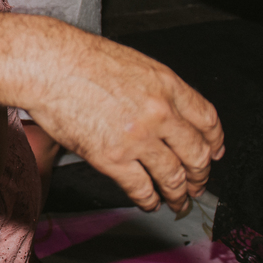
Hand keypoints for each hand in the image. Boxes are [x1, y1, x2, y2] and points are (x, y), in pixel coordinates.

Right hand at [23, 32, 222, 214]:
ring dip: (179, 195)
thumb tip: (166, 113)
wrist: (48, 66)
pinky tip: (150, 202)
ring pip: (173, 177)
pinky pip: (142, 188)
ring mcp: (138, 138)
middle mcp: (159, 113)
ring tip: (178, 203)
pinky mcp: (112, 158)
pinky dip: (149, 200)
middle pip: (196, 154)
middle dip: (201, 175)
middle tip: (198, 184)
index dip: (214, 142)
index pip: (207, 120)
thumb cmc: (80, 60)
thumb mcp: (133, 64)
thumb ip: (155, 90)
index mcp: (167, 86)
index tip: (213, 153)